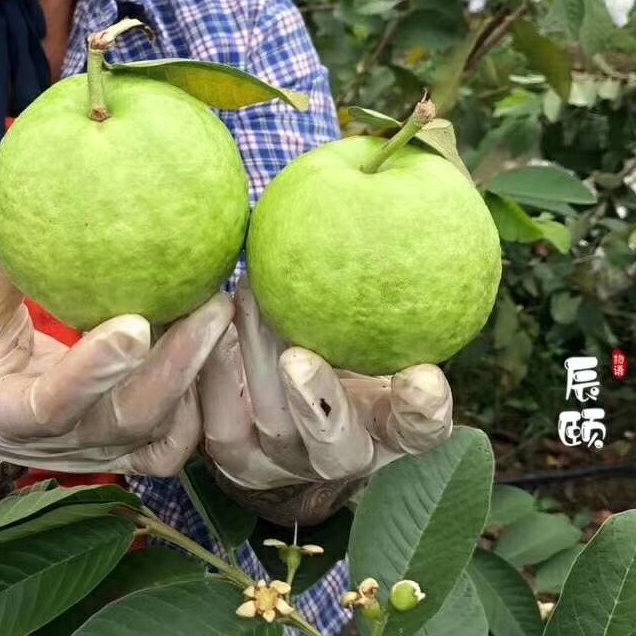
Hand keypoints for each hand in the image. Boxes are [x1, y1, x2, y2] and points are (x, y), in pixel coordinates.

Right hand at [0, 192, 232, 481]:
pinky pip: (175, 444)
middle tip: (215, 304)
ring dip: (202, 378)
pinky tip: (221, 347)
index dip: (95, 368)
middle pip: (131, 418)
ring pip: (164, 433)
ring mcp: (97, 455)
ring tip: (228, 315)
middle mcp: (60, 446)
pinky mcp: (124, 454)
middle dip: (179, 365)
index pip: (55, 401)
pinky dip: (204, 402)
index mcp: (7, 413)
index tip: (135, 321)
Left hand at [199, 278, 452, 506]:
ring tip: (249, 300)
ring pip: (272, 429)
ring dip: (256, 364)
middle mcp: (342, 455)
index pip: (421, 429)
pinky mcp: (233, 458)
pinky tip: (210, 319)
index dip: (425, 411)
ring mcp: (285, 464)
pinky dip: (213, 371)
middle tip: (299, 358)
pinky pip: (216, 422)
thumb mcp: (365, 302)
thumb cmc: (336, 314)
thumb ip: (380, 270)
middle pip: (338, 450)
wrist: (269, 360)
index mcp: (390, 426)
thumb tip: (390, 172)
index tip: (422, 374)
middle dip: (319, 405)